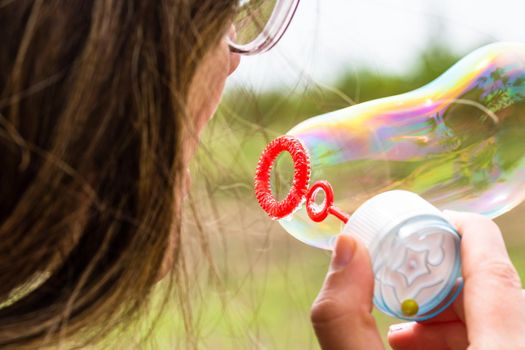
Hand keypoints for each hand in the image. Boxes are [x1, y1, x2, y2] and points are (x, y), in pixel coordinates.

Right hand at [310, 211, 524, 349]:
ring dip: (451, 314)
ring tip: (403, 333)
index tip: (427, 222)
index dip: (462, 230)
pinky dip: (463, 337)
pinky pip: (501, 340)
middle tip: (402, 293)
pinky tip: (421, 349)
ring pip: (503, 319)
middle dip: (442, 284)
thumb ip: (344, 316)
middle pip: (497, 293)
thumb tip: (348, 248)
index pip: (494, 269)